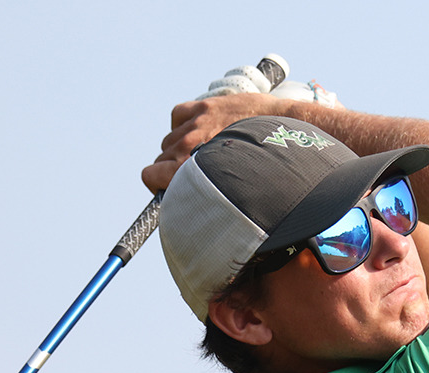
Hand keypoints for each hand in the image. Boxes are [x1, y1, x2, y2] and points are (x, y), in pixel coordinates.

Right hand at [140, 93, 298, 191]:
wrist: (280, 133)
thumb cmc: (260, 168)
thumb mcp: (228, 189)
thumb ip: (205, 192)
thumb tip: (194, 209)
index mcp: (189, 170)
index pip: (148, 175)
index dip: (158, 181)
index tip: (170, 184)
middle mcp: (187, 148)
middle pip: (160, 158)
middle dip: (172, 166)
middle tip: (196, 170)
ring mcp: (193, 126)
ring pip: (169, 140)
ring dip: (181, 145)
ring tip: (205, 150)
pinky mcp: (202, 108)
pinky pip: (177, 116)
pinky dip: (185, 122)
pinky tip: (202, 129)